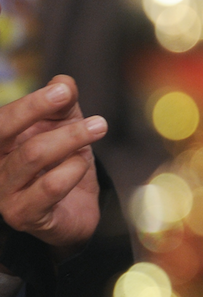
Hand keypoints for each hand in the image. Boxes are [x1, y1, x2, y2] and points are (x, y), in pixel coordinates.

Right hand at [0, 76, 106, 258]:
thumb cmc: (63, 162)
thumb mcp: (65, 127)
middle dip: (39, 110)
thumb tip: (62, 81)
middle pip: (3, 132)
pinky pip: (50, 186)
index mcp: (0, 142)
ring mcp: (4, 193)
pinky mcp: (24, 215)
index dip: (31, 102)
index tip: (63, 89)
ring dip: (72, 137)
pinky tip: (82, 165)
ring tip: (98, 127)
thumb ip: (63, 105)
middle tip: (76, 98)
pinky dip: (74, 169)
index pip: (2, 118)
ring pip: (32, 155)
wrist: (76, 208)